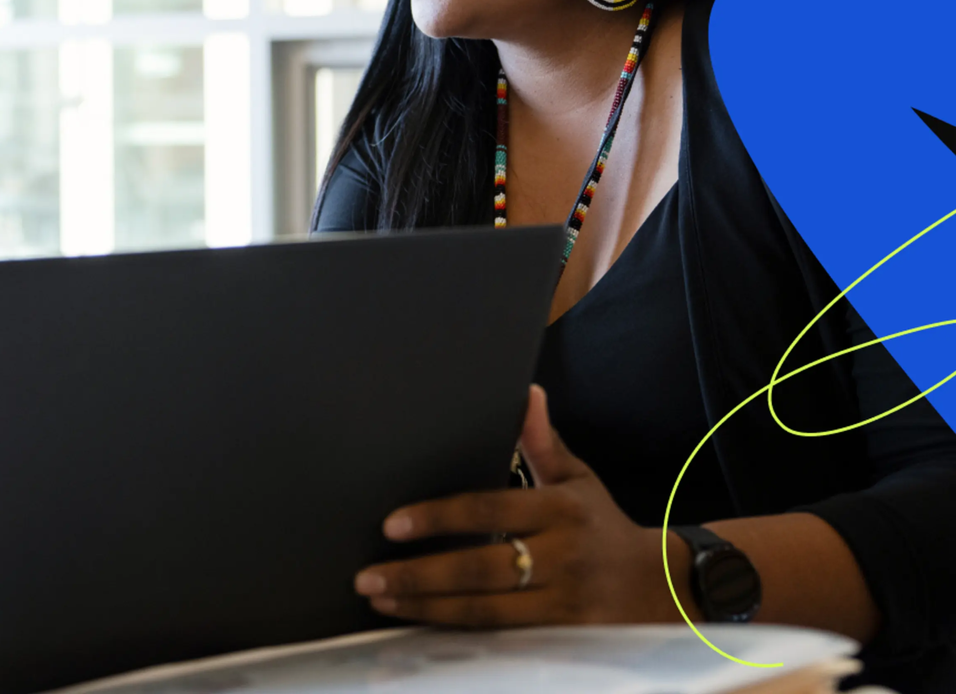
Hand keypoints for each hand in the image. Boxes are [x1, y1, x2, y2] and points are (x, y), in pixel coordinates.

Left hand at [353, 384, 679, 626]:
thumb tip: (528, 392)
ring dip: (427, 607)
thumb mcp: (577, 479)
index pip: (489, 510)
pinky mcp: (563, 638)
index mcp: (561, 509)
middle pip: (480, 567)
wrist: (662, 586)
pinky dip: (457, 632)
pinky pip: (502, 636)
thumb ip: (543, 442)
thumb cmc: (601, 525)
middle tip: (368, 576)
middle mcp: (562, 555)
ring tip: (382, 599)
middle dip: (419, 574)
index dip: (438, 517)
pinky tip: (420, 623)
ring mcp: (564, 602)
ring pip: (486, 610)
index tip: (392, 524)